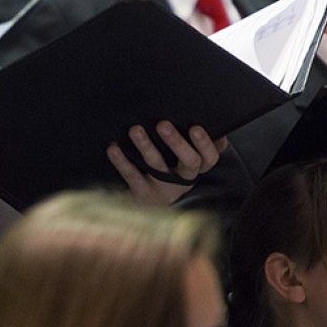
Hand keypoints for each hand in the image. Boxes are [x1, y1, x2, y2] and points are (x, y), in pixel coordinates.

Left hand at [106, 121, 227, 206]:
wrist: (148, 205)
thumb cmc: (170, 169)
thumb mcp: (186, 158)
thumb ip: (197, 143)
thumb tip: (212, 122)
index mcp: (197, 168)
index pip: (210, 158)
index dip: (205, 144)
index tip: (195, 127)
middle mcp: (184, 180)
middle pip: (189, 162)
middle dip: (177, 142)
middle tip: (163, 124)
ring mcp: (164, 188)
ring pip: (157, 167)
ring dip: (146, 146)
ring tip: (135, 130)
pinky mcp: (143, 193)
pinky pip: (132, 176)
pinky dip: (122, 161)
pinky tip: (113, 147)